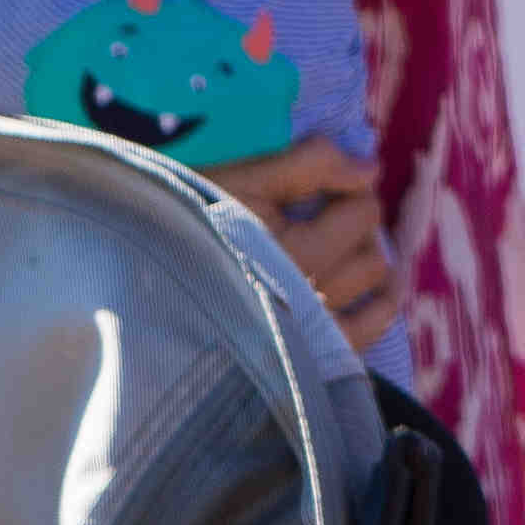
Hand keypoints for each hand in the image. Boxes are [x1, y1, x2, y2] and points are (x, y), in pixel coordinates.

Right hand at [204, 135, 400, 352]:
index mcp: (293, 255)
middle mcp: (307, 300)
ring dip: (369, 262)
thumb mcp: (242, 181)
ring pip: (376, 287)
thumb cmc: (191, 224)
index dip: (348, 193)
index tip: (322, 191)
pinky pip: (369, 331)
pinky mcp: (310, 359)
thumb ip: (309, 166)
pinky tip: (374, 291)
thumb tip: (371, 168)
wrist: (144, 281)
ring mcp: (311, 335)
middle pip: (371, 251)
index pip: (361, 213)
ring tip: (344, 249)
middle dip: (358, 227)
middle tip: (328, 219)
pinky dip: (380, 307)